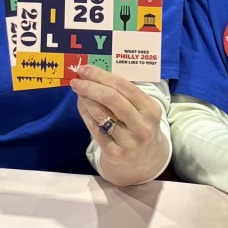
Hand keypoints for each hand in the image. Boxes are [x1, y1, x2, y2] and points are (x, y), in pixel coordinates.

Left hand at [73, 67, 166, 184]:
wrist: (144, 159)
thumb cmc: (139, 125)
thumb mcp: (141, 109)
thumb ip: (123, 92)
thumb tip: (93, 75)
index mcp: (151, 109)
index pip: (123, 86)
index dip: (101, 75)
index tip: (84, 69)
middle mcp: (142, 126)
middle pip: (111, 99)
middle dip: (90, 86)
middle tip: (76, 80)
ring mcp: (129, 141)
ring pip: (101, 114)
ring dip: (85, 99)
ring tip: (78, 91)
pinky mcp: (115, 152)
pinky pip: (95, 128)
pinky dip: (85, 113)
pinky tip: (82, 105)